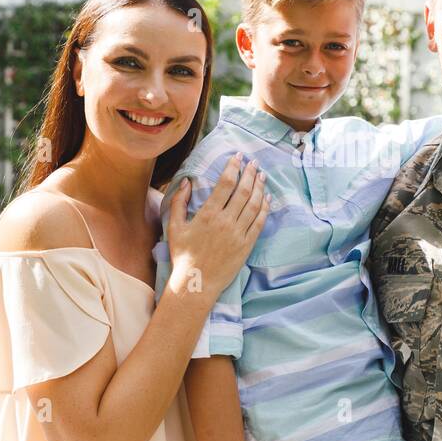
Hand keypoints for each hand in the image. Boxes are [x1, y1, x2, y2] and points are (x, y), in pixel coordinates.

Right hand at [166, 153, 269, 298]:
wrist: (197, 283)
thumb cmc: (183, 255)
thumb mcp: (175, 227)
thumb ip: (179, 202)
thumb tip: (187, 182)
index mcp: (208, 214)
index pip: (226, 183)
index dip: (234, 167)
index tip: (238, 157)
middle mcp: (226, 221)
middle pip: (244, 190)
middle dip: (250, 173)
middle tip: (253, 163)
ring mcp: (239, 233)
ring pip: (254, 204)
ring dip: (259, 187)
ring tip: (261, 176)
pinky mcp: (247, 245)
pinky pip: (260, 222)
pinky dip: (265, 208)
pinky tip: (266, 198)